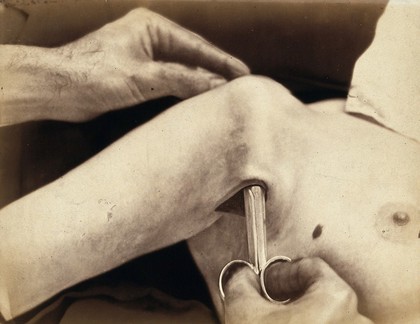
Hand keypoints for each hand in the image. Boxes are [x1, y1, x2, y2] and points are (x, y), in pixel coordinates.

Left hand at [1, 8, 248, 123]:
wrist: (57, 88)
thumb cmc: (92, 74)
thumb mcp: (142, 77)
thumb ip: (181, 79)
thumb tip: (214, 84)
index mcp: (151, 27)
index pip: (196, 46)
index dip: (222, 61)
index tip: (244, 73)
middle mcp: (149, 36)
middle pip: (191, 54)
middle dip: (215, 69)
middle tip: (239, 83)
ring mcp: (143, 53)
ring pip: (181, 66)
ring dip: (201, 79)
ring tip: (224, 90)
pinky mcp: (136, 70)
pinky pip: (168, 77)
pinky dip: (184, 86)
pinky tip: (196, 95)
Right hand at [223, 257, 372, 323]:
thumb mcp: (244, 312)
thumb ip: (241, 283)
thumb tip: (241, 276)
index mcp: (337, 300)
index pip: (311, 267)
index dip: (281, 272)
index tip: (266, 283)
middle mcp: (357, 323)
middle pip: (321, 294)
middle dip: (289, 298)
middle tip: (266, 306)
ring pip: (327, 321)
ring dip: (300, 321)